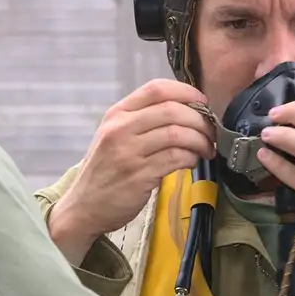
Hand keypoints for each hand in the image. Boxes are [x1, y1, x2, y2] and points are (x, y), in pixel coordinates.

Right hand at [51, 79, 215, 264]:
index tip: (203, 102)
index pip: (156, 89)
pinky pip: (176, 158)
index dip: (186, 92)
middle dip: (200, 119)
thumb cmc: (105, 170)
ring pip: (177, 134)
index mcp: (116, 113)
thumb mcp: (114, 136)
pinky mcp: (139, 176)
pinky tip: (193, 161)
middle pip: (171, 110)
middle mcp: (120, 129)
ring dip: (200, 140)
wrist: (84, 207)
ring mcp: (128, 152)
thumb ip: (141, 120)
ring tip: (207, 148)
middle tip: (211, 131)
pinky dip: (191, 158)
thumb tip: (187, 110)